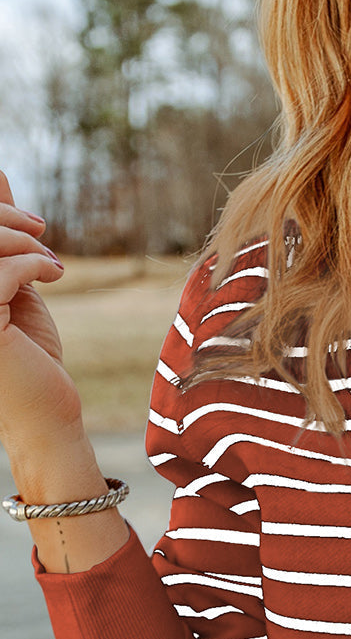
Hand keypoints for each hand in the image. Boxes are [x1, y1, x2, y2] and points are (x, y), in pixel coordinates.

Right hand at [0, 170, 82, 458]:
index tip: (32, 223)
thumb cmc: (29, 357)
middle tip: (43, 232)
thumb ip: (0, 238)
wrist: (48, 418)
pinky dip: (32, 262)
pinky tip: (57, 273)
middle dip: (6, 220)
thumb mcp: (13, 285)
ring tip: (51, 260)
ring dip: (21, 241)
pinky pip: (0, 272)